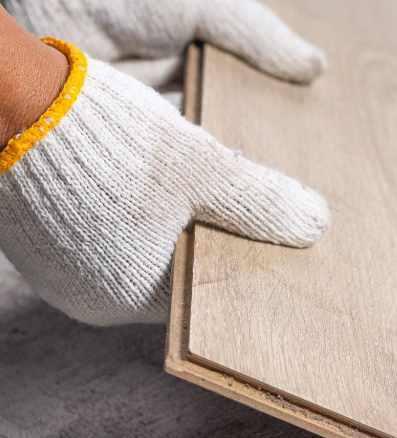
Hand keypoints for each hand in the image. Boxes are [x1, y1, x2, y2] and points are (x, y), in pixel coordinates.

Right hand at [0, 38, 328, 325]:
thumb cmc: (101, 142)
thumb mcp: (203, 169)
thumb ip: (262, 201)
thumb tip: (316, 225)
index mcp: (125, 296)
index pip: (205, 293)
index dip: (245, 264)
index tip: (281, 242)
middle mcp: (88, 292)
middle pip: (174, 271)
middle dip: (215, 239)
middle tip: (261, 211)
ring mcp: (57, 263)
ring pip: (141, 245)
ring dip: (178, 218)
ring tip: (217, 183)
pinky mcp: (39, 229)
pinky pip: (107, 224)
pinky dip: (139, 204)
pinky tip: (162, 170)